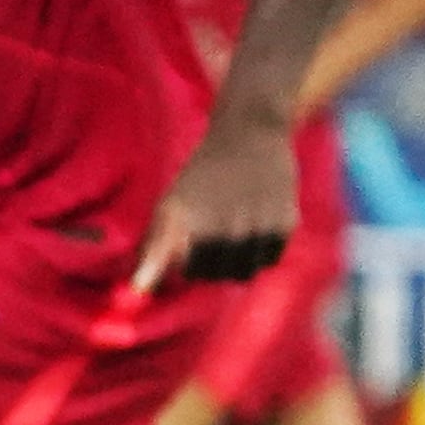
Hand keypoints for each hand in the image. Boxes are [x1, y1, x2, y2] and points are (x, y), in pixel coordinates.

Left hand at [133, 120, 296, 290]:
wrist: (249, 134)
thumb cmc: (202, 174)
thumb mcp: (170, 204)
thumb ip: (154, 248)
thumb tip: (138, 290)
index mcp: (195, 227)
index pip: (193, 273)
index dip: (188, 264)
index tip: (189, 247)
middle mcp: (228, 230)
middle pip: (219, 276)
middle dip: (211, 265)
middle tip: (211, 239)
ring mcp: (259, 227)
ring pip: (247, 272)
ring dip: (237, 262)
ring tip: (231, 234)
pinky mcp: (286, 222)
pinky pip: (270, 258)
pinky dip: (260, 251)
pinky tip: (253, 227)